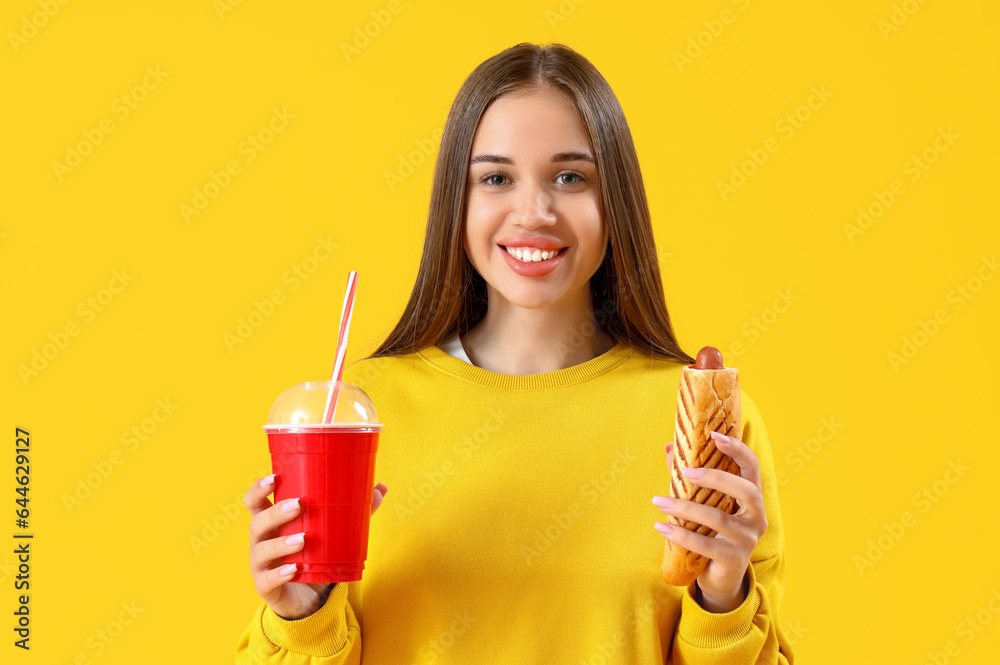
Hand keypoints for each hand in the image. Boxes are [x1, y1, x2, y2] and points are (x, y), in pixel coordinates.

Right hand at [244, 474, 387, 619]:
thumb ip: (354, 512)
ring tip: (303, 540)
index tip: (273, 478)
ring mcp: (261, 566)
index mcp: (272, 523)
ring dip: (280, 544)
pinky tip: (293, 569)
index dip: (259, 489)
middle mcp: (261, 542)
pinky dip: (280, 574)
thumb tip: (380, 488)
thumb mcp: (332, 533)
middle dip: (275, 512)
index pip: (255, 502)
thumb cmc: (314, 556)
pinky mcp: (266, 588)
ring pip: (261, 551)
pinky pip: (267, 581)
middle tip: (298, 505)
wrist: (307, 598)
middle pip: (257, 523)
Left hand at [652, 432, 766, 612]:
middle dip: (717, 478)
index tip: (715, 435)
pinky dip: (681, 535)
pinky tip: (661, 527)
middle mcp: (756, 517)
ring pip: (719, 519)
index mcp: (751, 498)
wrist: (720, 576)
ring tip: (659, 501)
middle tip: (686, 472)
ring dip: (685, 508)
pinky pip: (707, 546)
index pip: (752, 467)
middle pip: (746, 491)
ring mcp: (747, 539)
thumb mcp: (704, 503)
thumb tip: (669, 447)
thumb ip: (690, 476)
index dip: (737, 449)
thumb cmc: (712, 532)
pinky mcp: (734, 560)